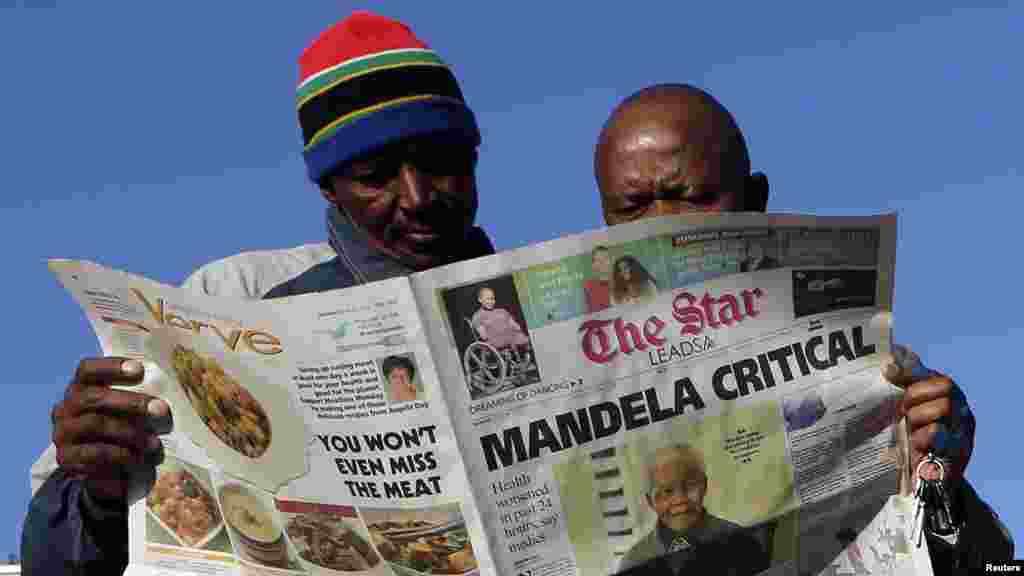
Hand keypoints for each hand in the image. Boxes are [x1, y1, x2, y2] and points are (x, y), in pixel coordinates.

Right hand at [52, 357, 170, 504]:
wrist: (99, 469)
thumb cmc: (119, 429)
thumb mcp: (124, 411)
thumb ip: (136, 395)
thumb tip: (169, 384)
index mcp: (79, 389)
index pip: (87, 369)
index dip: (111, 367)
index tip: (140, 369)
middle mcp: (65, 408)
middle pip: (93, 397)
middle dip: (130, 402)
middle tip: (161, 409)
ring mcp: (63, 433)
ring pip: (95, 424)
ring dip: (130, 432)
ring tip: (155, 443)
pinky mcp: (66, 459)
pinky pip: (94, 453)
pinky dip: (120, 454)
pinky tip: (139, 458)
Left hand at [883, 346, 973, 485]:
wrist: (927, 479)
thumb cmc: (915, 439)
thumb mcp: (908, 410)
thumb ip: (903, 386)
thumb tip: (891, 358)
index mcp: (949, 398)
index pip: (936, 376)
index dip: (913, 371)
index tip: (887, 370)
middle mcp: (962, 410)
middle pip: (944, 386)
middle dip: (916, 396)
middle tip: (902, 410)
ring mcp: (965, 429)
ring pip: (943, 406)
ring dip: (918, 417)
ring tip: (910, 429)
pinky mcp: (961, 450)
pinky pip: (939, 432)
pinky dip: (922, 437)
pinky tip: (916, 444)